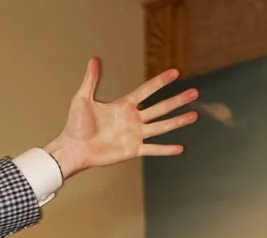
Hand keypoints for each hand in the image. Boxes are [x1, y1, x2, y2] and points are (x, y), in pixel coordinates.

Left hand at [43, 58, 197, 178]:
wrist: (72, 149)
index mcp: (124, 105)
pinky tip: (180, 147)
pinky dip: (165, 149)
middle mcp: (133, 119)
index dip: (160, 82)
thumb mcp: (82, 99)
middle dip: (177, 100)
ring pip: (161, 127)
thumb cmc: (75, 125)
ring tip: (195, 115)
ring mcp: (134, 134)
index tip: (176, 72)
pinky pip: (152, 149)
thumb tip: (93, 59)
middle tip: (195, 92)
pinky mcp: (131, 149)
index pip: (147, 90)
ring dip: (178, 121)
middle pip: (160, 107)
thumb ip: (91, 80)